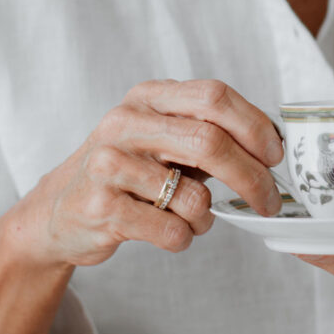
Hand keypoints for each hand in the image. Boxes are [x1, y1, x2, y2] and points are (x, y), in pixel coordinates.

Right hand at [21, 79, 283, 267]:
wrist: (57, 212)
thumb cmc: (126, 173)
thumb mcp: (160, 137)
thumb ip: (206, 131)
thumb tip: (271, 144)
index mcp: (148, 97)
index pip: (214, 96)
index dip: (255, 126)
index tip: (276, 156)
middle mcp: (125, 123)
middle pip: (210, 142)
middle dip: (252, 177)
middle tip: (269, 202)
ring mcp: (109, 164)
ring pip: (194, 196)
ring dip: (207, 217)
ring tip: (193, 218)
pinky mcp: (101, 208)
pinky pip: (171, 230)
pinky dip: (184, 237)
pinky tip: (168, 232)